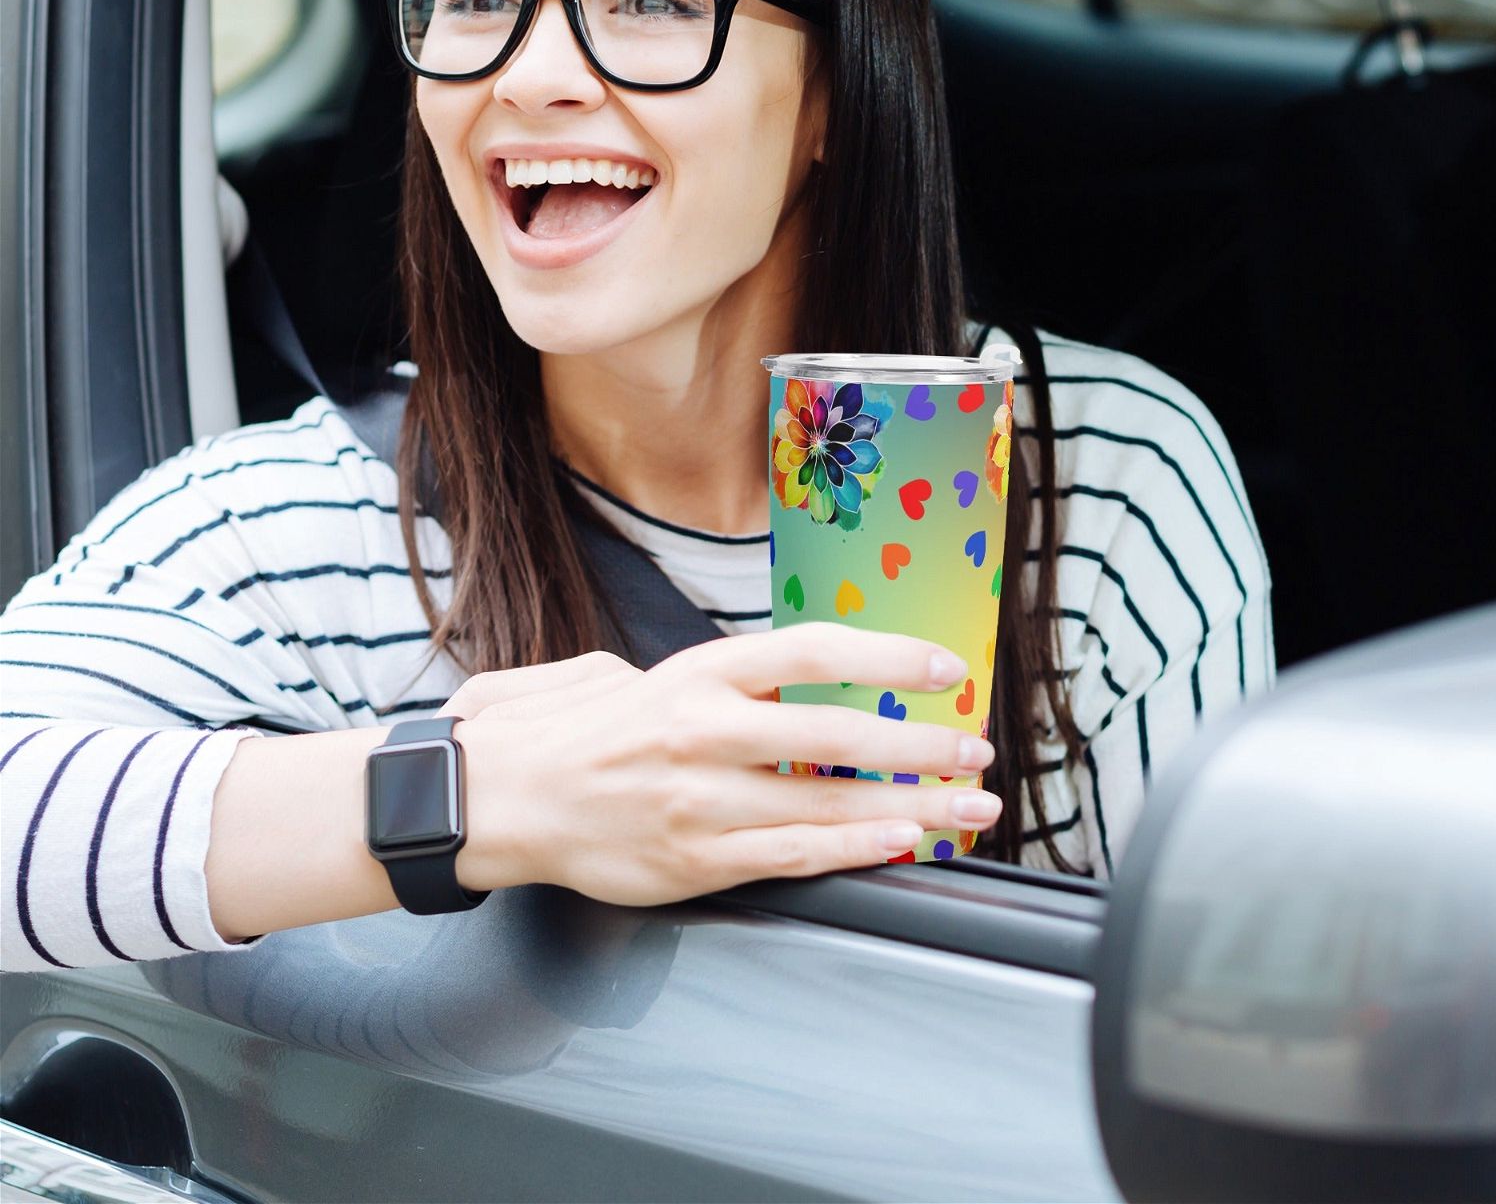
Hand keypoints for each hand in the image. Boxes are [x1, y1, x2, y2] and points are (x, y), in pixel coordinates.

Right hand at [446, 622, 998, 905]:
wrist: (497, 799)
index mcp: (697, 675)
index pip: (814, 653)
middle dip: (923, 745)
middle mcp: (707, 732)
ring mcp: (702, 803)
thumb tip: (774, 689)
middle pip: (840, 735)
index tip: (947, 667)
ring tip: (970, 808)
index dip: (889, 656)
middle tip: (979, 749)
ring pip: (829, 806)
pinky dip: (854, 849)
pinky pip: (791, 855)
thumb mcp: (632, 672)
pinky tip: (900, 841)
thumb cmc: (569, 731)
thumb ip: (707, 683)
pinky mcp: (694, 861)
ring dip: (913, 806)